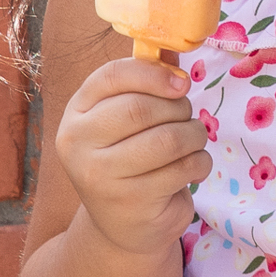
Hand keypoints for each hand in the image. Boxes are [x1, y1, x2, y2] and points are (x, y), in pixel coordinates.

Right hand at [55, 57, 211, 256]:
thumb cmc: (131, 161)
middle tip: (187, 117)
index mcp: (76, 114)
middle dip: (178, 109)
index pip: (111, 77)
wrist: (123, 227)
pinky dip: (199, 162)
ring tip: (193, 141)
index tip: (181, 83)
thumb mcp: (128, 121)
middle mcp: (78, 144)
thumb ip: (146, 84)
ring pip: (168, 139)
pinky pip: (182, 168)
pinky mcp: (130, 202)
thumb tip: (172, 49)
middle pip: (142, 109)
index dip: (153, 74)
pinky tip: (191, 167)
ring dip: (194, 135)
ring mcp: (100, 177)